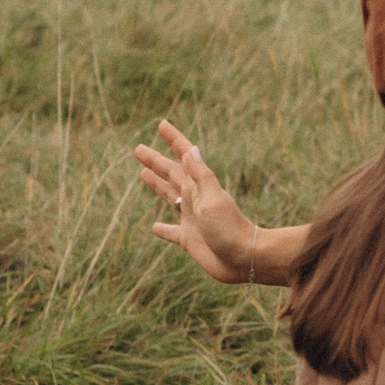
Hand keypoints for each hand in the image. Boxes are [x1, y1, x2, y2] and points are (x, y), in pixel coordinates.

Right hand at [133, 120, 257, 283]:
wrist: (246, 260)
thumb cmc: (231, 229)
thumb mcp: (213, 199)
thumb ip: (201, 176)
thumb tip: (192, 149)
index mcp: (199, 187)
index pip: (183, 157)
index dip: (174, 140)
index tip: (162, 124)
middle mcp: (194, 200)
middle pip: (170, 175)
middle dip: (155, 161)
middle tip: (138, 149)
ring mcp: (192, 219)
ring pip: (169, 197)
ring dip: (156, 185)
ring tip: (143, 174)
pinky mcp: (190, 240)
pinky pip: (171, 232)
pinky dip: (162, 230)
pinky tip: (154, 228)